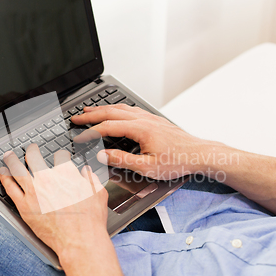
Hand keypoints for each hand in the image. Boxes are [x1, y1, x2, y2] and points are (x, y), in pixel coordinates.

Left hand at [0, 145, 108, 255]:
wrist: (80, 240)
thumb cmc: (90, 220)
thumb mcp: (99, 194)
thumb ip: (91, 179)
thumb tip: (86, 172)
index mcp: (66, 173)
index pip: (60, 156)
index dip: (60, 155)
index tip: (60, 157)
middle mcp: (47, 179)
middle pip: (34, 156)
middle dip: (32, 150)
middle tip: (31, 150)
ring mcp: (34, 192)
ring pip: (17, 169)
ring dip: (12, 159)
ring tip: (9, 156)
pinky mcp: (24, 206)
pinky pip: (10, 187)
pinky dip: (5, 177)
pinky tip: (3, 173)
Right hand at [72, 104, 225, 179]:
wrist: (199, 154)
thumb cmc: (177, 161)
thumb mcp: (147, 167)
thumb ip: (122, 160)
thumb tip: (102, 155)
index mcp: (139, 129)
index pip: (107, 128)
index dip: (90, 132)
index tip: (79, 137)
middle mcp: (143, 119)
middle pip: (110, 112)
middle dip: (90, 114)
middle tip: (76, 117)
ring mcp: (149, 118)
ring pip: (120, 108)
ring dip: (102, 109)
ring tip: (89, 110)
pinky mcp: (155, 120)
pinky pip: (130, 109)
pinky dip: (116, 109)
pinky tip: (115, 112)